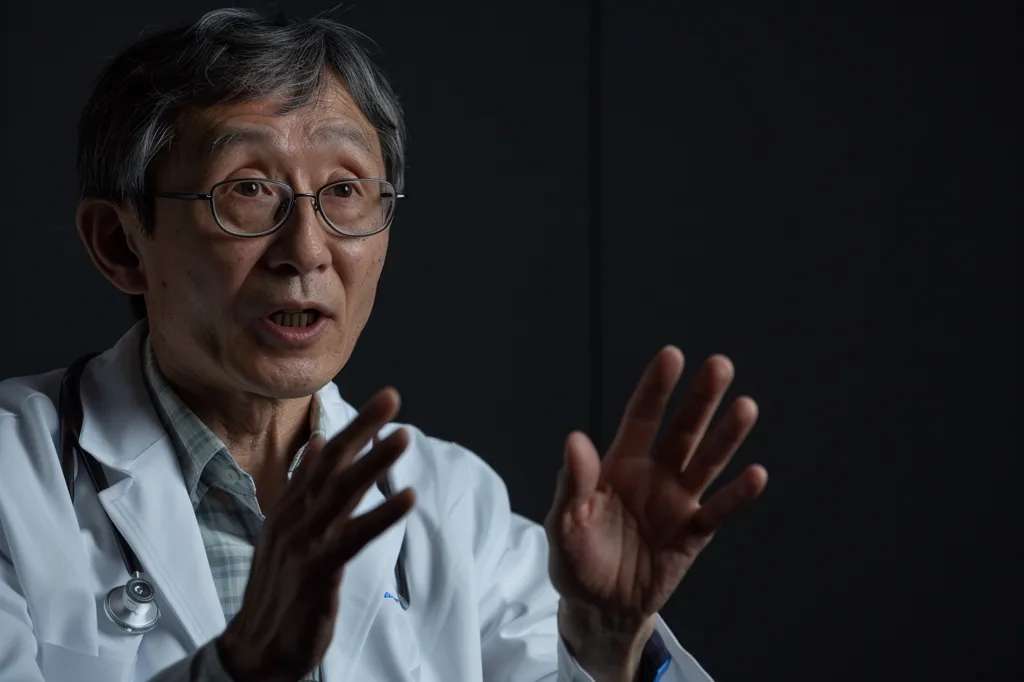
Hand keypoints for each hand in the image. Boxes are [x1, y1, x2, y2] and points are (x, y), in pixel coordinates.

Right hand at [216, 388, 414, 681]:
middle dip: (364, 428)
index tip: (383, 399)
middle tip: (392, 397)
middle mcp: (294, 518)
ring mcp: (304, 543)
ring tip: (403, 436)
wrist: (255, 649)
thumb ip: (304, 487)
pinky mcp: (317, 571)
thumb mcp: (287, 530)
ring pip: (342, 493)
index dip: (356, 427)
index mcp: (289, 507)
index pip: (326, 457)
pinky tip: (407, 497)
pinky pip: (353, 537)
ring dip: (374, 463)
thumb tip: (321, 442)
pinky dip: (380, 515)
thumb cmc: (279, 588)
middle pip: (333, 464)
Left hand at [544, 348, 766, 674]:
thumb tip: (575, 439)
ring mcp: (676, 503)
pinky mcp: (692, 535)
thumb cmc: (577, 558)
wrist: (599, 607)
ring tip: (746, 407)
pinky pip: (717, 511)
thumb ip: (573, 483)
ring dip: (726, 437)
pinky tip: (756, 474)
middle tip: (720, 365)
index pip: (641, 418)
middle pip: (682, 431)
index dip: (656, 388)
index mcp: (620, 465)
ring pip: (706, 463)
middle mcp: (654, 476)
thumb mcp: (564, 522)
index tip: (672, 356)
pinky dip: (737, 495)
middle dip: (700, 400)